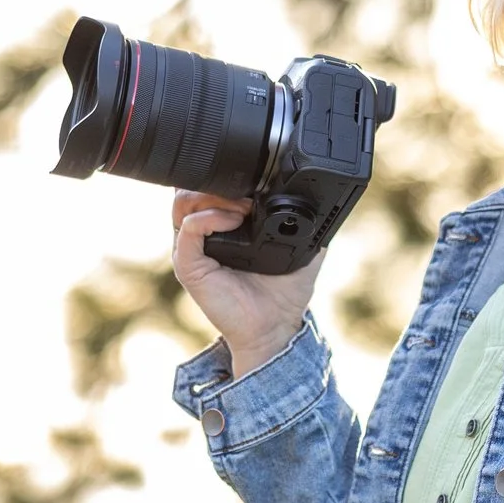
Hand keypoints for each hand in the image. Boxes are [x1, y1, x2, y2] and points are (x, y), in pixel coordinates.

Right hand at [172, 191, 321, 375]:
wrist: (275, 326)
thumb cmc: (284, 291)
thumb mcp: (304, 246)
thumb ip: (305, 219)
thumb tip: (320, 196)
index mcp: (220, 225)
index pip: (208, 185)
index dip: (228, 176)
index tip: (257, 180)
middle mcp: (201, 234)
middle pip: (190, 188)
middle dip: (219, 181)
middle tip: (249, 192)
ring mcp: (191, 249)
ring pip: (183, 202)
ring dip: (214, 195)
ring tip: (243, 206)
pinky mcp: (188, 265)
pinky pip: (187, 229)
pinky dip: (210, 217)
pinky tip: (235, 220)